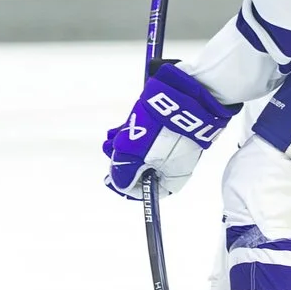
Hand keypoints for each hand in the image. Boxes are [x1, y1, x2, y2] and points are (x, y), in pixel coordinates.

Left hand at [101, 64, 233, 199]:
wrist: (181, 97)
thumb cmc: (159, 132)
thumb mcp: (132, 157)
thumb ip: (123, 174)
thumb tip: (118, 184)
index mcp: (171, 179)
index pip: (147, 192)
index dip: (127, 186)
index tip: (112, 178)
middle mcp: (175, 165)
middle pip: (144, 171)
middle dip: (123, 163)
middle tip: (109, 155)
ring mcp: (176, 147)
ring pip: (145, 153)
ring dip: (125, 148)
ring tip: (110, 141)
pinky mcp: (173, 130)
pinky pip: (151, 138)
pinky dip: (135, 137)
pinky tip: (120, 131)